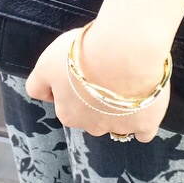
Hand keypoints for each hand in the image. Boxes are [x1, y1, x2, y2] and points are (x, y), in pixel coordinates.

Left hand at [25, 27, 170, 142]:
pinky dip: (143, 121)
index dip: (76, 90)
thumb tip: (43, 96)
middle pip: (92, 117)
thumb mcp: (46, 64)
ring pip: (117, 122)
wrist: (123, 51)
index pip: (68, 107)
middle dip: (96, 102)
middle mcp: (91, 126)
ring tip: (127, 83)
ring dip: (120, 109)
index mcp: (68, 113)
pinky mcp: (145, 124)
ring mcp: (119, 127)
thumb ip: (38, 84)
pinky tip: (144, 105)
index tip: (84, 73)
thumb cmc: (82, 55)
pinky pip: (143, 131)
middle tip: (105, 75)